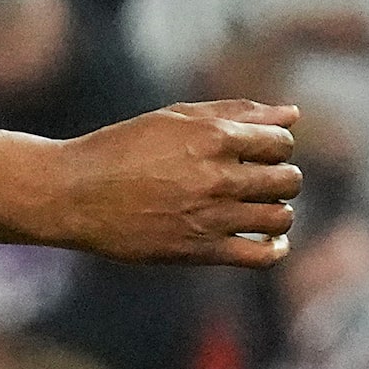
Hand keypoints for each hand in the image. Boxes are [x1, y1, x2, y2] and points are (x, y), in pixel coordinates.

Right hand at [39, 101, 300, 267]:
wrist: (76, 193)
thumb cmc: (124, 147)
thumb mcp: (176, 118)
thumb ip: (236, 112)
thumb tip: (292, 114)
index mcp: (213, 136)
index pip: (281, 141)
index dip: (275, 145)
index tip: (258, 151)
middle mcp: (218, 176)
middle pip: (288, 179)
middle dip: (280, 176)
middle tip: (256, 179)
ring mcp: (212, 216)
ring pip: (281, 216)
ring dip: (276, 210)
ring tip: (255, 207)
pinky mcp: (201, 251)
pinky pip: (263, 255)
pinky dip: (274, 247)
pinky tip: (266, 238)